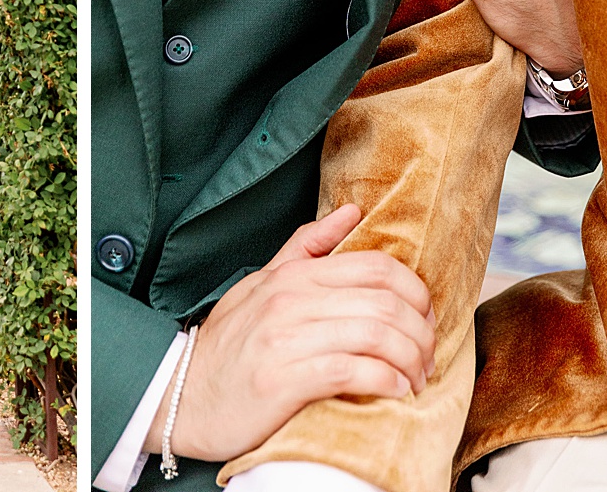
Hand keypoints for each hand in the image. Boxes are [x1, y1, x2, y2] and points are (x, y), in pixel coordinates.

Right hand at [146, 205, 436, 463]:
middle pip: (386, 302)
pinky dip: (386, 382)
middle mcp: (291, 300)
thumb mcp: (261, 284)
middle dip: (421, 333)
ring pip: (377, 335)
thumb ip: (306, 248)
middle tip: (426, 357)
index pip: (377, 267)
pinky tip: (395, 392)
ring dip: (411, 361)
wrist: (180, 394)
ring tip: (415, 379)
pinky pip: (354, 371)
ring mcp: (286, 337)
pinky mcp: (283, 379)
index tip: (424, 320)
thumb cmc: (227, 345)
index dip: (416, 293)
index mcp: (293, 276)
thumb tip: (352, 212)